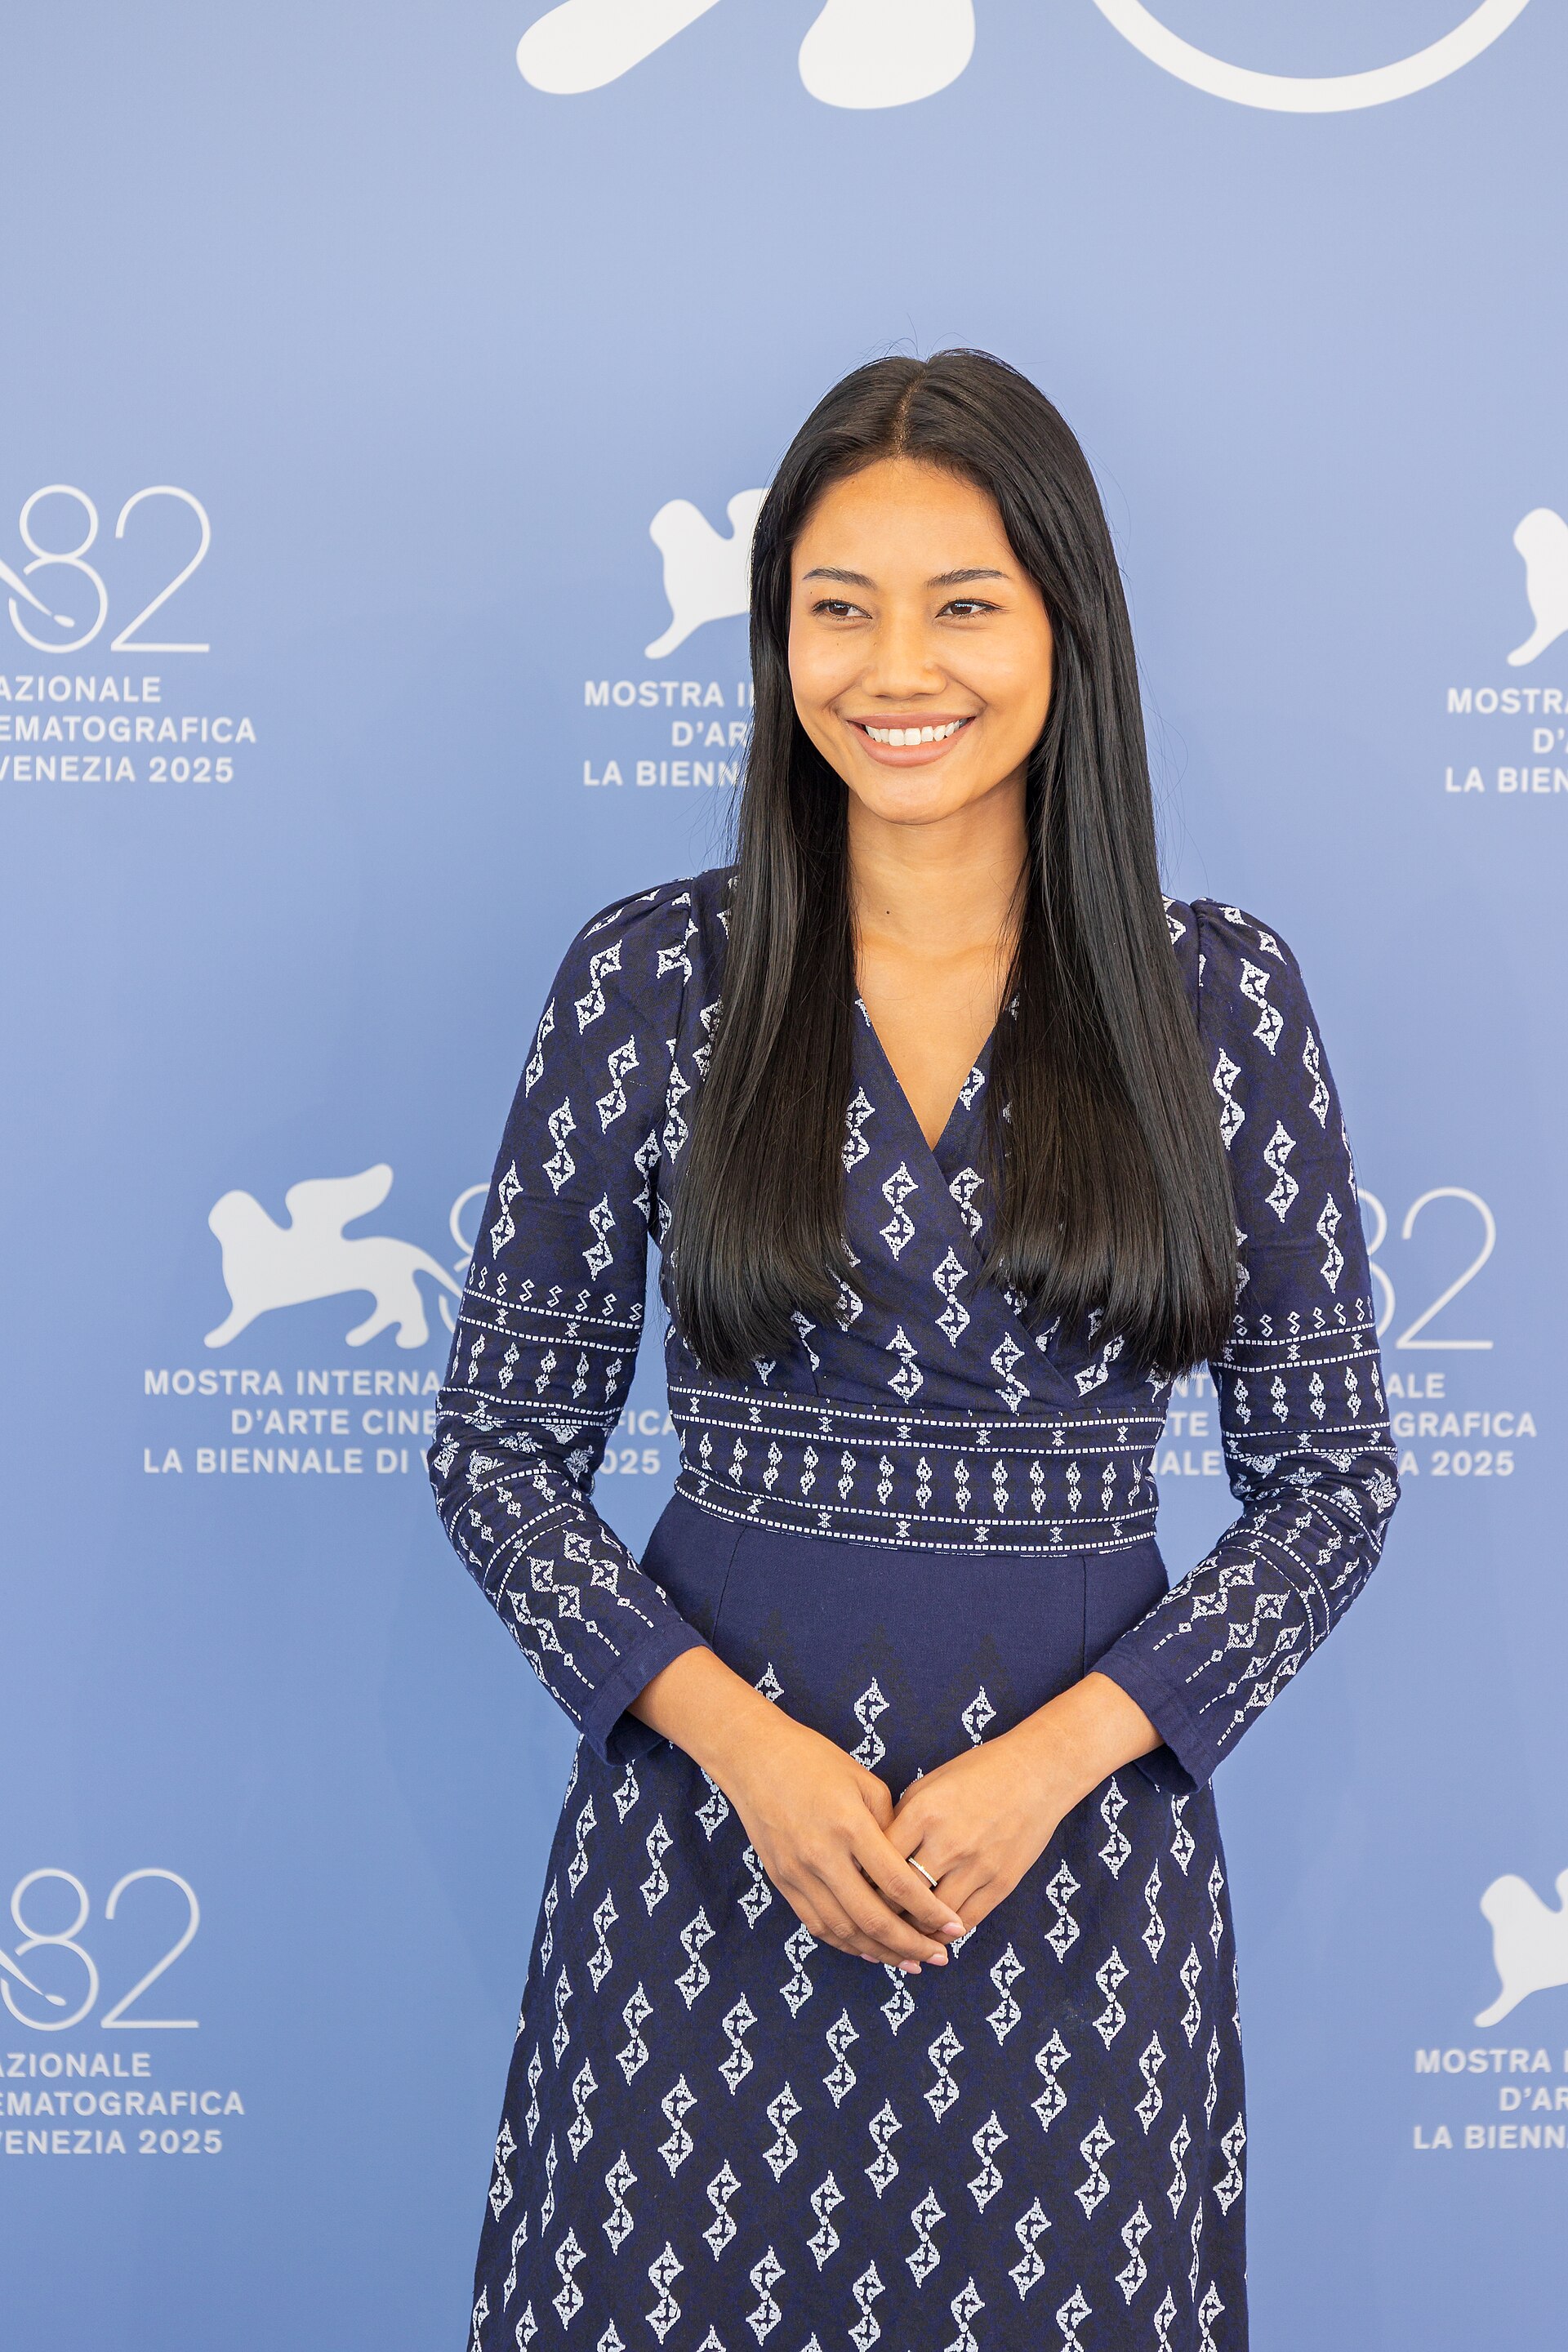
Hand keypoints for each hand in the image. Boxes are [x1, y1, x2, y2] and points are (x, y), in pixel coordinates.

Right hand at [628, 1646, 967, 1970]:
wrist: (754, 1757)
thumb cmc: (814, 1760)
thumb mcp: (863, 1781)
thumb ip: (890, 1825)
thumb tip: (910, 1867)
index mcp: (850, 1825)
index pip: (898, 1883)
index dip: (930, 1911)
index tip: (955, 1927)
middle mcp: (822, 1855)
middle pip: (873, 1919)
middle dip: (911, 1945)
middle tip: (940, 1956)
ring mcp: (798, 1873)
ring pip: (845, 1931)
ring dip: (880, 1952)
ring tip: (911, 1961)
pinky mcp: (782, 1882)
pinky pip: (818, 1925)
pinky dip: (846, 1943)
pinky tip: (869, 1949)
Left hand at [886, 1673, 1160, 1935]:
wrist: (1036, 1774)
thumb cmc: (977, 1773)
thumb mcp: (929, 1784)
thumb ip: (901, 1820)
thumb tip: (873, 1857)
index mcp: (923, 1812)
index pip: (877, 1862)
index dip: (860, 1881)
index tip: (852, 1890)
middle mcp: (947, 1843)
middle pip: (899, 1896)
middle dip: (880, 1912)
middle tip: (869, 1917)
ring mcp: (976, 1867)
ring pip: (930, 1918)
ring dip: (912, 1929)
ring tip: (899, 1930)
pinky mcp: (1000, 1884)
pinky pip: (965, 1922)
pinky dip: (945, 1932)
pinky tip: (933, 1930)